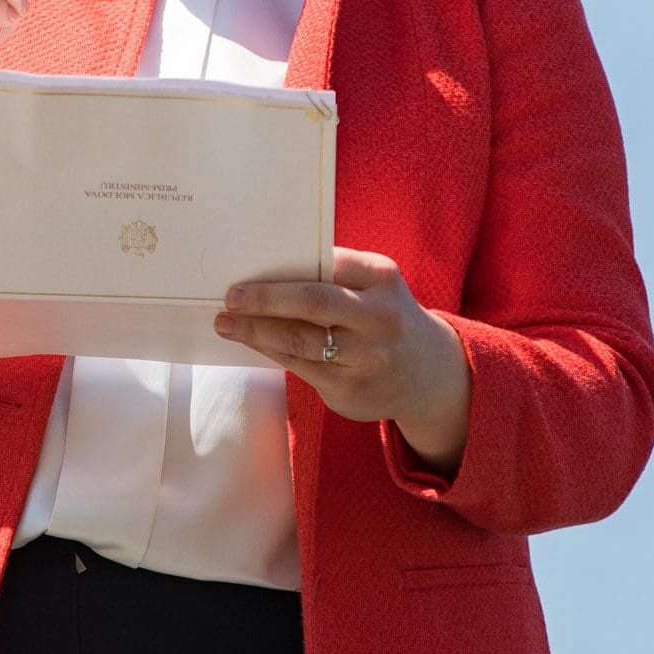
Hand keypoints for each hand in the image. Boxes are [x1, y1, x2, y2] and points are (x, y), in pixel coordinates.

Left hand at [212, 246, 470, 475]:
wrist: (427, 373)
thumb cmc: (382, 316)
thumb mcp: (374, 286)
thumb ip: (333, 274)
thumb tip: (265, 268)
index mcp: (382, 278)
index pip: (327, 264)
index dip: (284, 269)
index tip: (247, 269)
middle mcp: (379, 317)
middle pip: (312, 303)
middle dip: (265, 299)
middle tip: (231, 298)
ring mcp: (367, 358)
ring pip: (300, 341)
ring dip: (256, 331)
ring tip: (227, 323)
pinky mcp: (351, 390)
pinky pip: (300, 367)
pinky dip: (271, 351)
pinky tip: (252, 342)